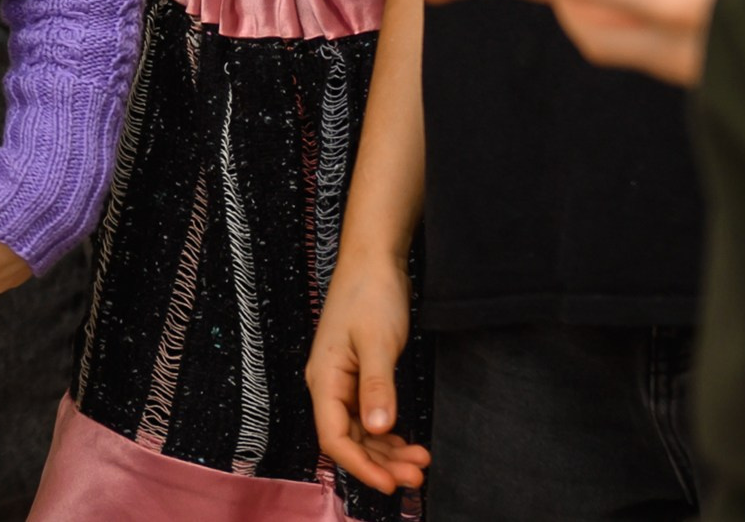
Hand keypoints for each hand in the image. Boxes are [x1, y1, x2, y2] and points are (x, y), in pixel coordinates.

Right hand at [304, 251, 430, 494]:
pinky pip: (368, 417)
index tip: (391, 484)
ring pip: (361, 431)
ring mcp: (343, 381)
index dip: (361, 465)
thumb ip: (377, 386)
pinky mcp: (359, 376)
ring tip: (420, 464)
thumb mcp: (378, 341)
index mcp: (325, 378)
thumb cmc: (371, 294)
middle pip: (349, 440)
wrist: (374, 259)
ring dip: (387, 452)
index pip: (334, 437)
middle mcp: (328, 385)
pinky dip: (388, 434)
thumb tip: (379, 429)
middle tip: (417, 477)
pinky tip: (408, 442)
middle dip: (381, 463)